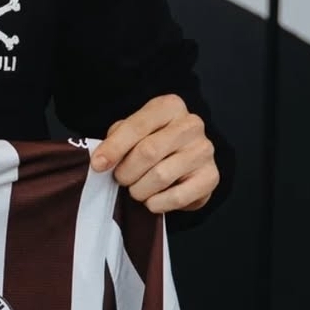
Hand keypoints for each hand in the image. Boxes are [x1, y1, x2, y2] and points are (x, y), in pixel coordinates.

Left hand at [89, 95, 218, 212]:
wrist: (184, 160)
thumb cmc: (151, 142)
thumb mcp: (131, 132)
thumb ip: (116, 140)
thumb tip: (101, 160)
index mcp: (169, 106)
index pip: (137, 126)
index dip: (114, 148)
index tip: (98, 165)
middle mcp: (191, 124)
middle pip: (148, 152)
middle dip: (126, 172)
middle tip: (121, 179)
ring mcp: (204, 150)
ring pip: (160, 176)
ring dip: (139, 190)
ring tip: (137, 189)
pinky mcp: (211, 177)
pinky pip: (177, 197)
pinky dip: (157, 203)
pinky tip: (152, 200)